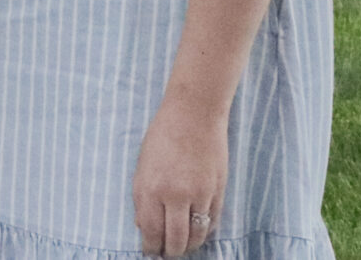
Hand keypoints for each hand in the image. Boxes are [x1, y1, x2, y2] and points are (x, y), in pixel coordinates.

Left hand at [133, 97, 227, 254]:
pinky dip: (205, 231)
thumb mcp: (143, 165)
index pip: (150, 230)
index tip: (150, 252)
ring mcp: (198, 195)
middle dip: (170, 252)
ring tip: (183, 248)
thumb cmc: (162, 136)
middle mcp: (173, 195)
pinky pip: (212, 222)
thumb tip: (144, 226)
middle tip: (167, 255)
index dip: (151, 246)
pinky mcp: (217, 191)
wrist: (193, 114)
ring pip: (196, 235)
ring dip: (189, 246)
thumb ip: (143, 196)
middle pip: (174, 239)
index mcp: (149, 187)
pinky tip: (198, 233)